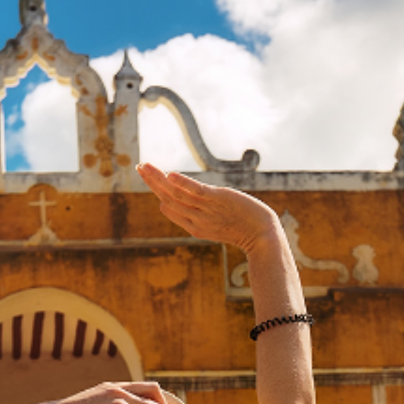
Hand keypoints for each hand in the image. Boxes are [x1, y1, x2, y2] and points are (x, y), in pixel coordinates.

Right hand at [137, 162, 282, 254]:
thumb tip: (194, 208)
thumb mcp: (218, 224)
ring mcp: (207, 210)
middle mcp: (197, 218)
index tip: (149, 176)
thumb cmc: (244, 229)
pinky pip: (197, 192)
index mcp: (194, 226)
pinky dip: (183, 183)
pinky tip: (170, 174)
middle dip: (152, 182)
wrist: (264, 236)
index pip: (169, 207)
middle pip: (168, 199)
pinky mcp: (219, 200)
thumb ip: (202, 215)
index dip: (158, 192)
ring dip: (159, 179)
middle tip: (139, 167)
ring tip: (145, 166)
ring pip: (177, 194)